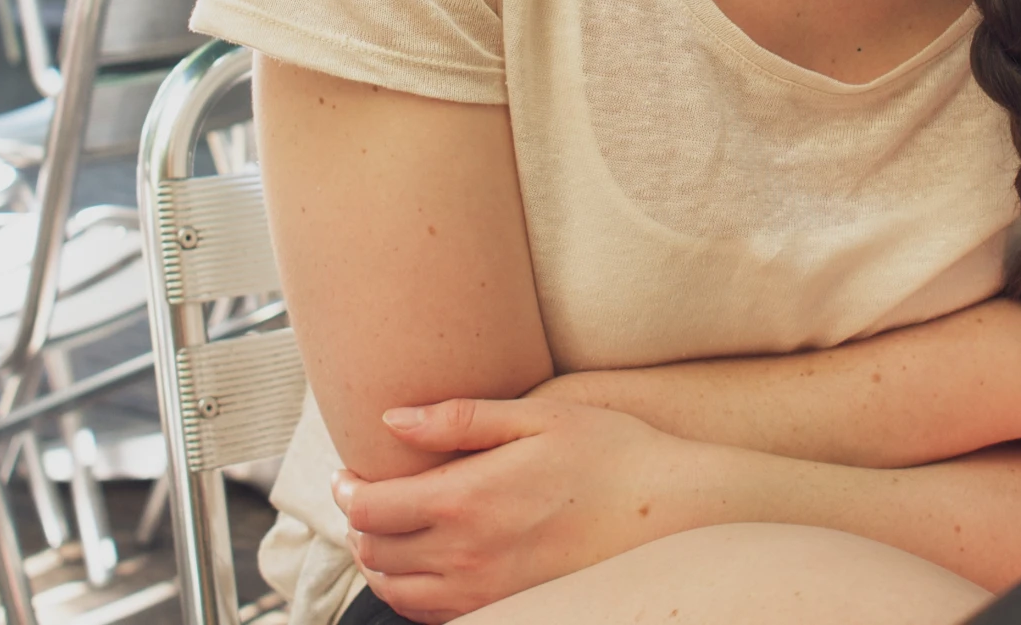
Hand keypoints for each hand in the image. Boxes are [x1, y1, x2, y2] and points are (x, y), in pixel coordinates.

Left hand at [332, 397, 707, 623]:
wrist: (672, 512)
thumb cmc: (610, 454)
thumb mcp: (536, 416)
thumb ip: (459, 419)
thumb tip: (392, 420)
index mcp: (466, 499)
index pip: (371, 509)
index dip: (348, 492)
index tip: (349, 477)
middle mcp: (467, 556)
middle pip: (375, 554)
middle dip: (359, 527)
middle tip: (367, 500)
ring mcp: (488, 593)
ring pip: (400, 594)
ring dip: (382, 565)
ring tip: (389, 535)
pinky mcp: (511, 612)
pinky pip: (437, 617)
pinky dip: (416, 596)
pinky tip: (429, 568)